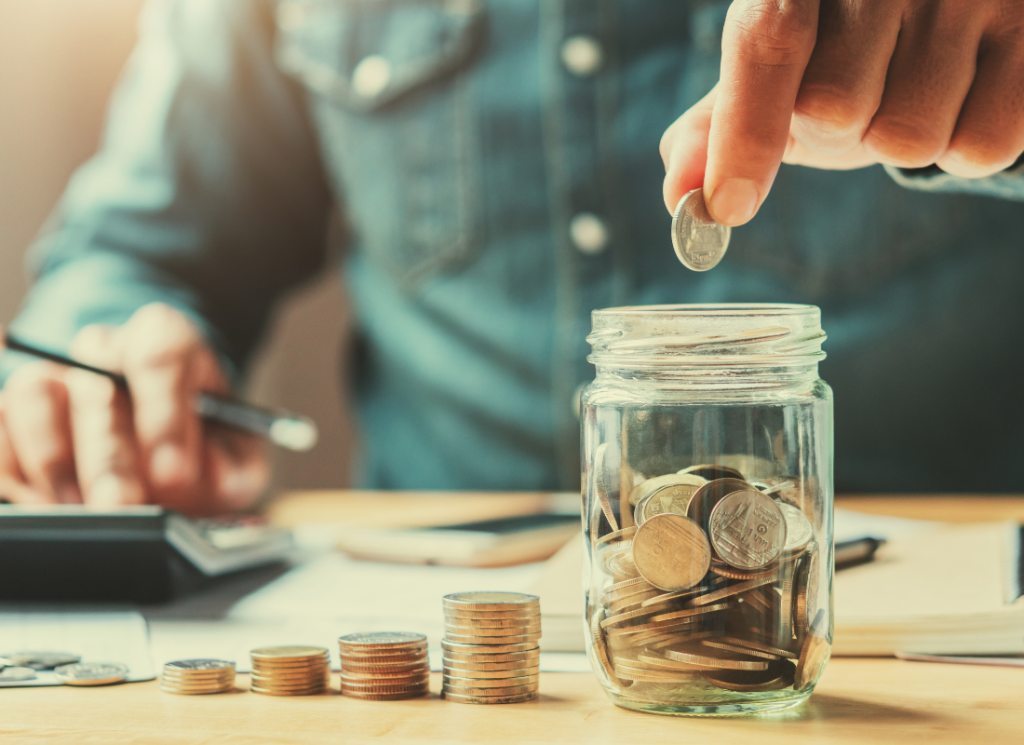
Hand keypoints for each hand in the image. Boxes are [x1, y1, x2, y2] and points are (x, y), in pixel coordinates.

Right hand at [0, 303, 268, 513]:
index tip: (173, 469)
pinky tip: (39, 504)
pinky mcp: (11, 409)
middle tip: (122, 506)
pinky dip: (13, 468)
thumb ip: (230, 465)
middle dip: (109, 456)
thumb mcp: (234, 456)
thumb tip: (204, 473)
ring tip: (80, 512)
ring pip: (35, 397)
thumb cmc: (200, 448)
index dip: (166, 415)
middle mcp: (104, 349)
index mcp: (166, 342)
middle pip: (97, 387)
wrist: (167, 447)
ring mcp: (54, 375)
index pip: (161, 355)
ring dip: (55, 462)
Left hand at [660, 0, 1023, 224]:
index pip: (768, 44)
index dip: (745, 133)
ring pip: (910, 138)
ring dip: (905, 135)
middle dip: (841, 127)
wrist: (952, 4)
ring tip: (921, 79)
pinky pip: (982, 146)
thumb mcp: (778, 71)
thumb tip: (681, 196)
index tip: (727, 206)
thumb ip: (720, 127)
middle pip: (837, 111)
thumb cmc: (847, 44)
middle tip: (867, 83)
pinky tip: (969, 89)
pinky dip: (965, 141)